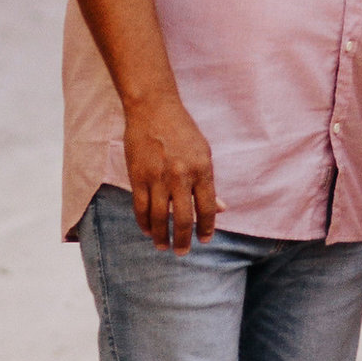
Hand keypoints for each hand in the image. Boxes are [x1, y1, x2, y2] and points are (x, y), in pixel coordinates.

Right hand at [123, 96, 216, 250]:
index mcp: (202, 169)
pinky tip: (147, 230)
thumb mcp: (203, 153)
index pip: (208, 208)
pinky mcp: (138, 176)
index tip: (204, 240)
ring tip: (162, 246)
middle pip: (184, 218)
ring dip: (161, 236)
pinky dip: (144, 222)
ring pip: (160, 217)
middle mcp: (181, 175)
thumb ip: (209, 183)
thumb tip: (222, 209)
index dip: (207, 228)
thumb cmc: (182, 131)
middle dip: (183, 240)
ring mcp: (158, 177)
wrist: (153, 108)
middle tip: (181, 252)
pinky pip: (141, 207)